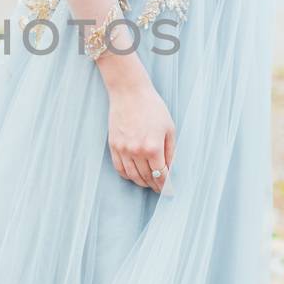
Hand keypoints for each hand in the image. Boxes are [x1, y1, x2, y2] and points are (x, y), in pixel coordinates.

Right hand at [105, 71, 175, 193]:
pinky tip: (134, 175)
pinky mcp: (113, 145)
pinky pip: (119, 168)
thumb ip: (170, 151)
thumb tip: (170, 168)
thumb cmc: (152, 107)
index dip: (166, 186)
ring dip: (142, 182)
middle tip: (160, 188)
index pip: (161, 175)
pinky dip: (127, 175)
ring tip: (149, 183)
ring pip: (132, 176)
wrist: (129, 92)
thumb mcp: (169, 128)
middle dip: (155, 185)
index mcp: (153, 147)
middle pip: (147, 177)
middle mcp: (137, 151)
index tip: (169, 191)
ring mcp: (123, 149)